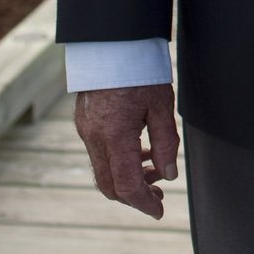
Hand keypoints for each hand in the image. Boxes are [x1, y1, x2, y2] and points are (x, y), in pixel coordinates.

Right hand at [73, 83, 179, 218]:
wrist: (111, 42)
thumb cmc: (140, 70)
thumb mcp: (162, 105)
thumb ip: (166, 143)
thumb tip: (169, 175)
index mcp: (115, 135)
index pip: (127, 186)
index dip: (144, 203)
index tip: (159, 211)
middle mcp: (94, 137)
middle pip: (110, 186)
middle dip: (134, 196)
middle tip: (158, 196)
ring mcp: (85, 130)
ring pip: (103, 171)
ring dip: (127, 178)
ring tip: (155, 169)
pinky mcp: (83, 122)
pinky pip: (99, 153)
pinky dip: (119, 161)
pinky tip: (141, 151)